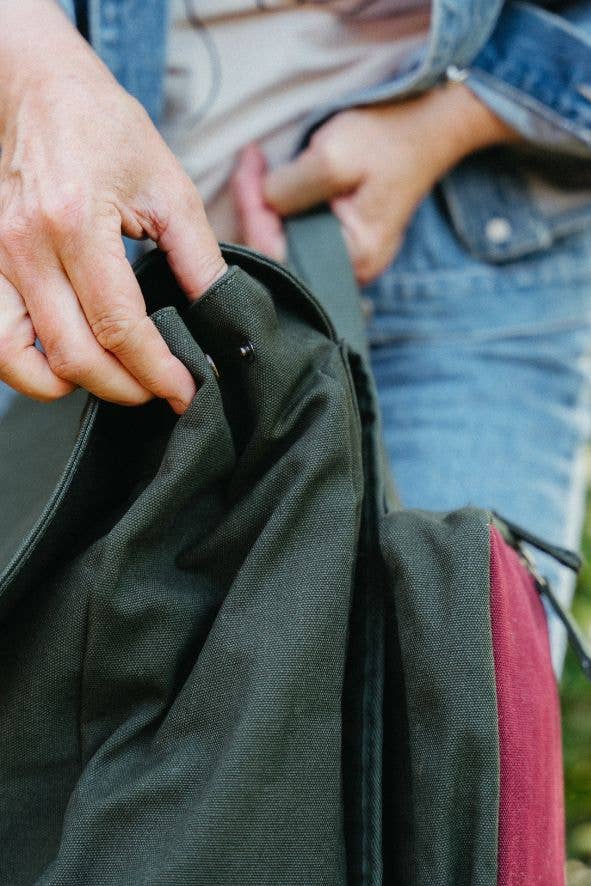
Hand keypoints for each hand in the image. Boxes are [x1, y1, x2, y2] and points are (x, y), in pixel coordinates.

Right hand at [0, 0, 226, 411]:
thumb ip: (199, 259)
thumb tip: (223, 318)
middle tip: (161, 389)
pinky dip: (28, 370)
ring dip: (74, 386)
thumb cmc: (103, 128)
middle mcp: (26, 247)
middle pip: (74, 354)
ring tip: (116, 380)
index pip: (119, 324)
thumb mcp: (168, 187)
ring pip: (22, 361)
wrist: (36, 89)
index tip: (185, 390)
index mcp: (76, 222)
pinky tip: (66, 365)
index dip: (157, 370)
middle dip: (126, 388)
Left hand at [232, 83, 518, 283]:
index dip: (252, 211)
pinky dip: (279, 210)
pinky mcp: (343, 241)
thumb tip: (261, 201)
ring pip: (285, 245)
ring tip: (255, 167)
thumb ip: (289, 188)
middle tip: (248, 162)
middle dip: (254, 209)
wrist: (429, 127)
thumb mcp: (333, 157)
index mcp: (353, 259)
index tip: (247, 165)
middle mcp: (351, 270)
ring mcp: (348, 258)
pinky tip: (271, 182)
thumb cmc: (387, 139)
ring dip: (263, 208)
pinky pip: (299, 235)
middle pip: (279, 255)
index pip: (279, 254)